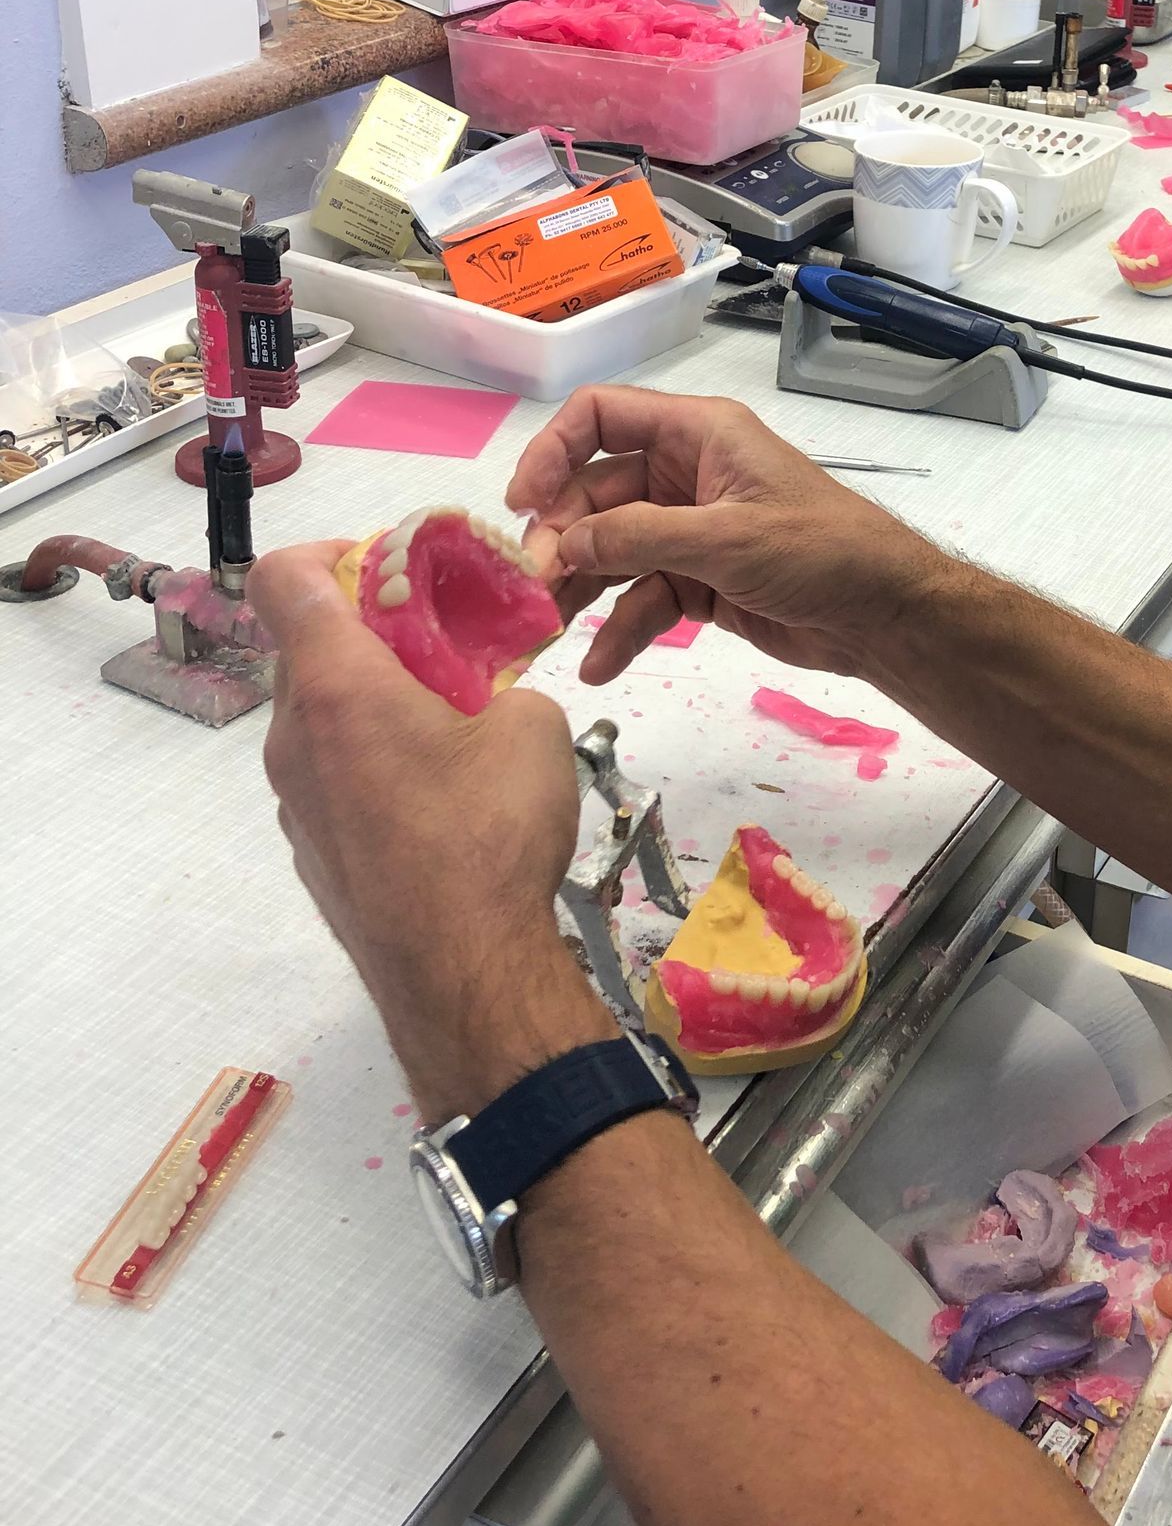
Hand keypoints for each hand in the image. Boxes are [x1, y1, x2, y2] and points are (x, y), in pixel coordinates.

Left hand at [251, 542, 608, 1118]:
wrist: (463, 975)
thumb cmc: (493, 836)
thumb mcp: (535, 727)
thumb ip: (505, 685)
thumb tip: (496, 702)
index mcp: (336, 686)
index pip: (281, 577)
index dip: (326, 550)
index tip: (388, 566)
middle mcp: (293, 737)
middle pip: (306, 649)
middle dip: (370, 632)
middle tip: (445, 649)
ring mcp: (293, 802)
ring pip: (320, 719)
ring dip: (373, 703)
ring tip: (452, 733)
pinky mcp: (311, 854)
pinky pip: (331, 780)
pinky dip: (372, 765)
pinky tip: (440, 805)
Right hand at [506, 389, 944, 686]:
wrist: (884, 616)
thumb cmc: (820, 551)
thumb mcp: (726, 539)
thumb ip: (638, 538)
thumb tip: (563, 546)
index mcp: (696, 435)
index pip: (600, 417)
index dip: (552, 451)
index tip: (522, 504)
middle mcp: (684, 475)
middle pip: (594, 494)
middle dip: (561, 539)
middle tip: (533, 586)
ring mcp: (688, 531)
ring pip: (610, 552)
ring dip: (579, 589)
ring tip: (546, 628)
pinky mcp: (697, 582)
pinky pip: (640, 599)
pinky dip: (620, 629)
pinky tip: (598, 664)